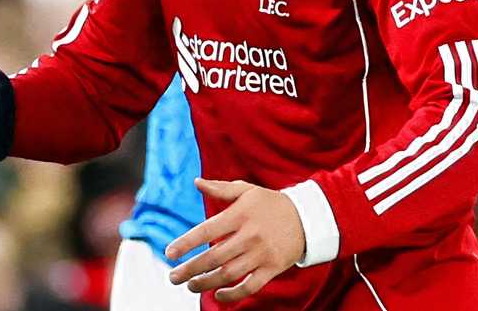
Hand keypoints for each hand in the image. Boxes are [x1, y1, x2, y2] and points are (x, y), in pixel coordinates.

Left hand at [166, 178, 305, 301]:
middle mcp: (249, 235)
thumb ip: (221, 189)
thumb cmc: (271, 203)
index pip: (206, 231)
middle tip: (173, 277)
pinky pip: (250, 286)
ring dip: (206, 283)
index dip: (186, 243)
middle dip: (190, 269)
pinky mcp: (273, 268)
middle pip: (214, 257)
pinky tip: (218, 295)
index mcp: (240, 214)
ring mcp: (262, 254)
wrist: (308, 218)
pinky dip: (233, 294)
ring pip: (229, 274)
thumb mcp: (247, 190)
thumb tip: (196, 182)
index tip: (169, 254)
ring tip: (190, 285)